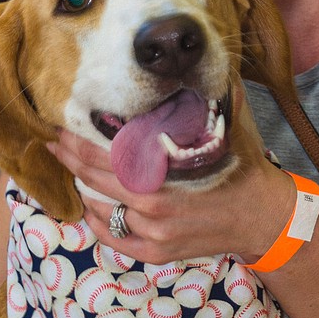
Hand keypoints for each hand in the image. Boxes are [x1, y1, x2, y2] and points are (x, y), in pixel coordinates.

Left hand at [47, 98, 292, 266]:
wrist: (264, 218)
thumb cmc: (242, 169)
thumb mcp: (226, 129)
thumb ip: (208, 98)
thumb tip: (199, 65)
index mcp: (165, 173)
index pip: (106, 155)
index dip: (78, 142)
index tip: (60, 129)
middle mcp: (154, 205)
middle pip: (95, 181)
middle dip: (71, 160)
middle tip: (54, 144)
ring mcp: (154, 233)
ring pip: (100, 210)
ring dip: (84, 190)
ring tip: (73, 171)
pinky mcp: (157, 252)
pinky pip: (113, 238)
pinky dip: (98, 222)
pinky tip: (91, 207)